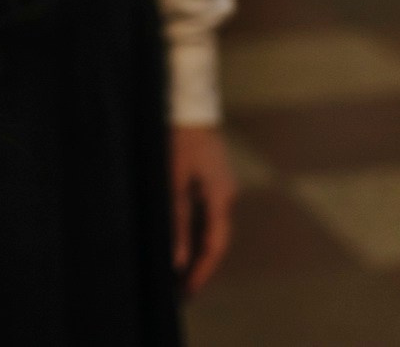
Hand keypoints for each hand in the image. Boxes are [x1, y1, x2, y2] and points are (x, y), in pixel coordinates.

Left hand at [171, 124, 236, 294]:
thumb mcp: (172, 184)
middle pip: (217, 240)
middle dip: (200, 266)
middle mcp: (227, 195)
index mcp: (221, 198)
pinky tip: (181, 243)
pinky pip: (208, 215)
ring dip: (197, 251)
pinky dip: (195, 233)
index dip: (202, 272)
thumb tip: (177, 261)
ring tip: (178, 273)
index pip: (215, 246)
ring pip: (212, 228)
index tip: (188, 292)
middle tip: (181, 292)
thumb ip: (176, 223)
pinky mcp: (213, 181)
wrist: (189, 107)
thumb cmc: (178, 142)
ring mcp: (222, 188)